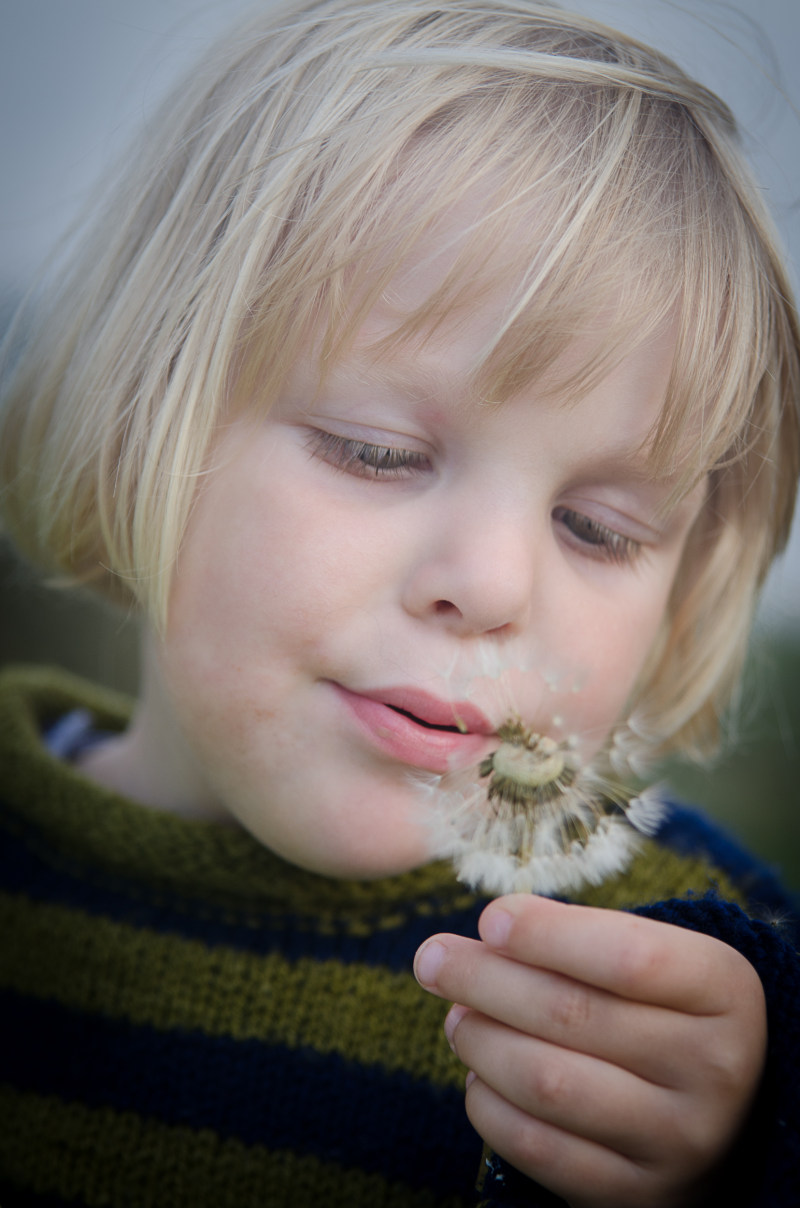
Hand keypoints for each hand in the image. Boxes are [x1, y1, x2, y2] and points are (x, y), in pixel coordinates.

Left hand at [414, 894, 766, 1207]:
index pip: (629, 957)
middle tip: (433, 958)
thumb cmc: (666, 1008)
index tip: (490, 918)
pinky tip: (479, 1073)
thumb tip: (488, 933)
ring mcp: (678, 1140)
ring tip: (456, 1016)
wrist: (726, 1110)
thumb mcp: (655, 956)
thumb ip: (581, 938)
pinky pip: (537, 1147)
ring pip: (547, 1082)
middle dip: (484, 980)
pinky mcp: (636, 1193)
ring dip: (480, 1040)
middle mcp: (713, 1069)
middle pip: (572, 1015)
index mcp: (725, 992)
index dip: (548, 935)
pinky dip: (489, 1105)